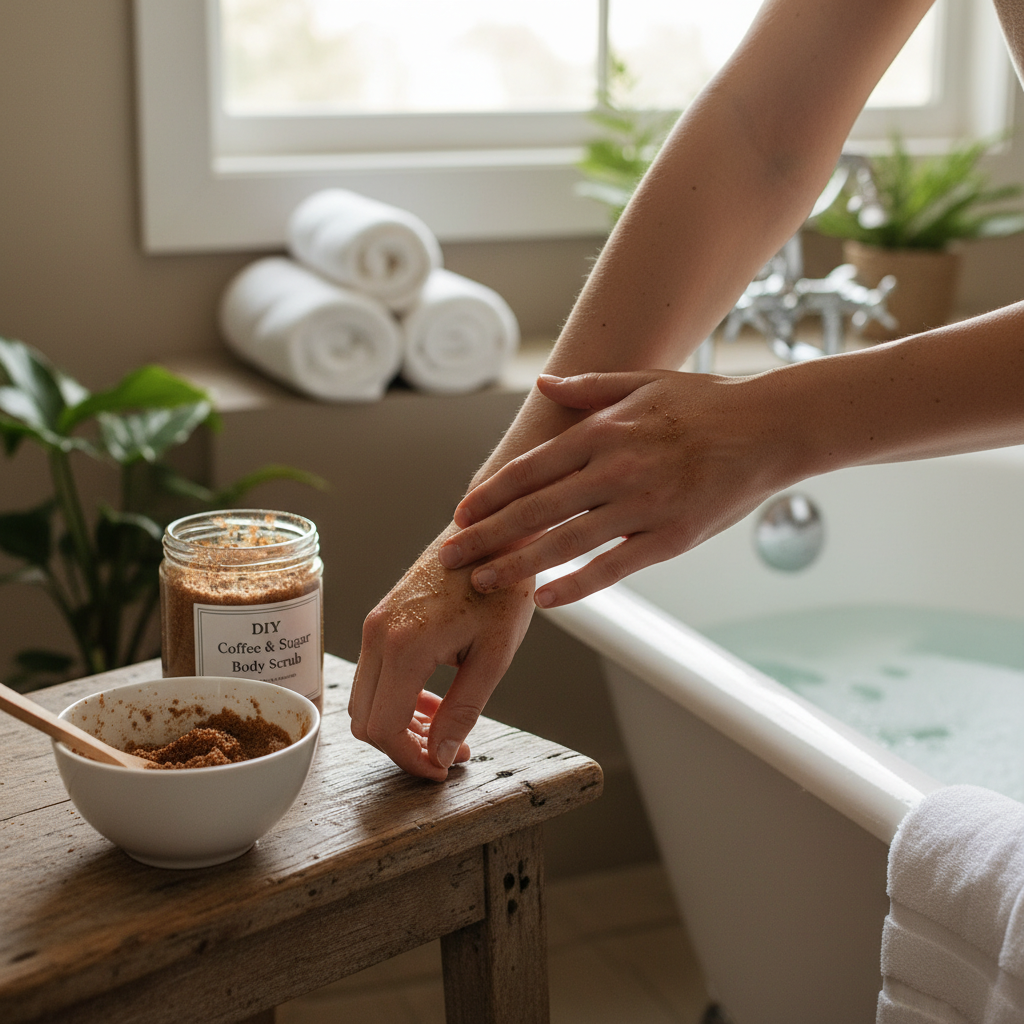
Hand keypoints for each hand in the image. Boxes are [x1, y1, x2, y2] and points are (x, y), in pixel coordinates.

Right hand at [350, 528, 535, 779]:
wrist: (492, 533)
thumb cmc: (500, 588)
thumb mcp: (493, 655)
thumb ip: (463, 710)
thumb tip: (440, 757)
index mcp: (404, 645)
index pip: (385, 728)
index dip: (412, 761)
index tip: (444, 771)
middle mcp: (377, 634)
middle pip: (365, 720)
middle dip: (403, 748)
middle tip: (448, 754)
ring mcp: (374, 624)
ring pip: (365, 700)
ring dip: (399, 726)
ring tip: (446, 731)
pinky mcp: (379, 620)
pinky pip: (373, 676)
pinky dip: (396, 700)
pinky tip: (433, 702)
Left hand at [438, 370, 786, 607]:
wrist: (771, 426)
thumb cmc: (707, 402)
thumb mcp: (644, 381)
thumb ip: (589, 388)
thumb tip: (543, 384)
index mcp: (603, 430)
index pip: (531, 469)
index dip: (490, 494)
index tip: (461, 513)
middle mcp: (615, 467)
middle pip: (534, 509)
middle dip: (485, 535)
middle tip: (450, 556)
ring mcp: (642, 505)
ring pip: (565, 542)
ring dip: (518, 564)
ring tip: (482, 582)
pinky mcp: (671, 538)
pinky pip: (613, 568)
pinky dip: (576, 585)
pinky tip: (546, 599)